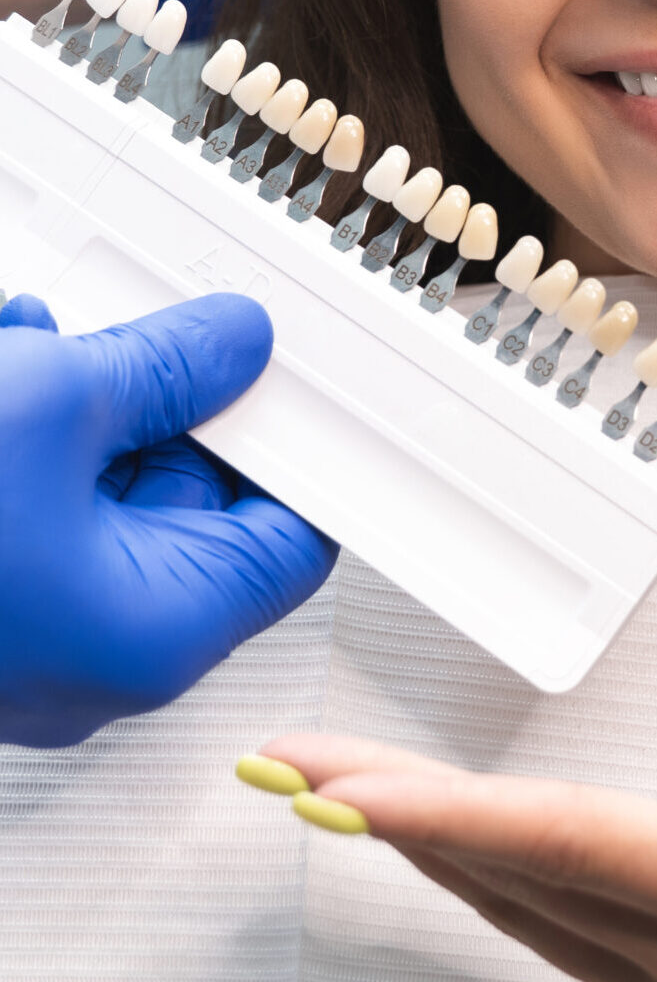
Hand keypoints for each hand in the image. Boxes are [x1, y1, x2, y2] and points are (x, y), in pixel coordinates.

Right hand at [0, 291, 338, 747]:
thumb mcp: (47, 404)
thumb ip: (163, 369)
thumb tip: (229, 345)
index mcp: (155, 629)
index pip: (292, 536)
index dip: (301, 445)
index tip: (291, 374)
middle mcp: (95, 649)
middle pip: (191, 500)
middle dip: (170, 402)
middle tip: (156, 332)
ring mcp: (25, 630)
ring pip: (99, 490)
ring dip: (82, 401)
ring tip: (41, 341)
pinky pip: (32, 503)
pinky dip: (24, 428)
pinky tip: (3, 358)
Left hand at [249, 682, 656, 981]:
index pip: (582, 847)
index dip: (458, 816)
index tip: (351, 788)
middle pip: (521, 875)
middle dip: (398, 818)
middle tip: (293, 771)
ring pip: (529, 913)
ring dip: (431, 850)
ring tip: (350, 796)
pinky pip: (566, 940)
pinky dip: (496, 887)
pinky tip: (476, 862)